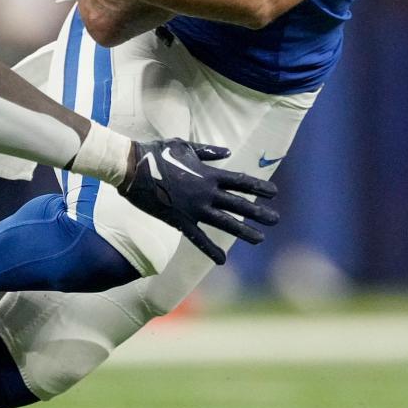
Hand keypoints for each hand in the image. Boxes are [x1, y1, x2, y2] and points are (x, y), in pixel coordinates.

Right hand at [118, 138, 277, 264]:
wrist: (132, 167)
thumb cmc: (156, 152)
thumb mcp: (184, 146)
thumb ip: (207, 151)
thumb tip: (227, 152)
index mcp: (208, 173)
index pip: (240, 180)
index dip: (258, 187)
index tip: (274, 193)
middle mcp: (206, 192)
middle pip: (238, 204)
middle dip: (259, 212)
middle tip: (276, 220)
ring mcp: (194, 208)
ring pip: (225, 222)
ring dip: (244, 231)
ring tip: (260, 239)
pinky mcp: (180, 220)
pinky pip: (199, 238)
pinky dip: (210, 249)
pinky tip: (222, 260)